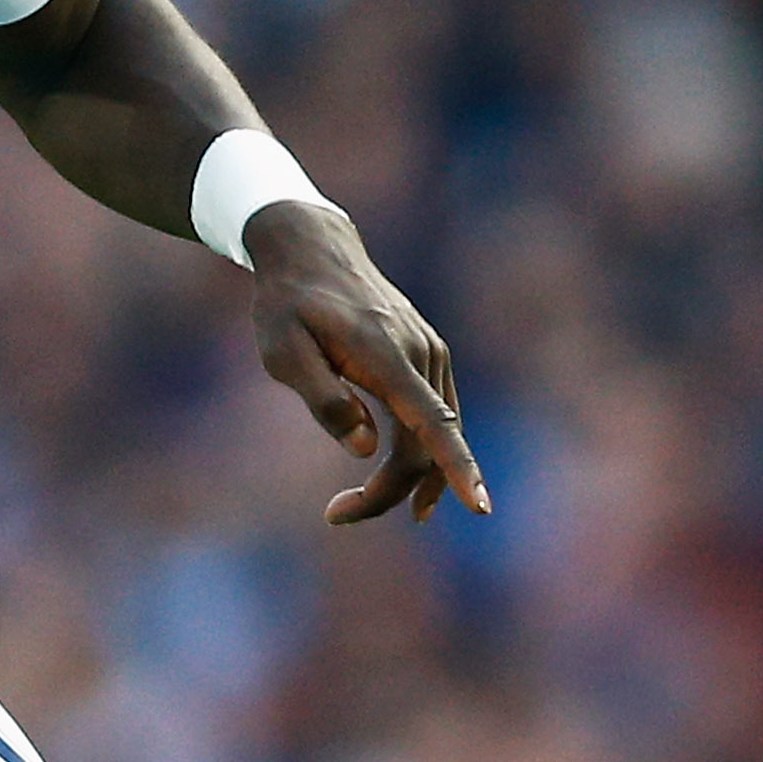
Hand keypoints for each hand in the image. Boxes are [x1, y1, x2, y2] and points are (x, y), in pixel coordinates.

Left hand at [249, 206, 489, 525]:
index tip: (480, 508)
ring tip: (352, 509)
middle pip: (427, 445)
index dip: (457, 470)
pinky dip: (427, 454)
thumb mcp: (283, 351)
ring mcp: (431, 352)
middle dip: (389, 491)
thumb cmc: (288, 302)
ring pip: (437, 434)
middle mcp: (421, 354)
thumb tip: (364, 447)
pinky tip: (410, 485)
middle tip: (335, 514)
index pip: (433, 424)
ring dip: (406, 479)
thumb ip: (322, 398)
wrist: (312, 247)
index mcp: (386, 355)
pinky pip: (438, 416)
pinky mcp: (430, 354)